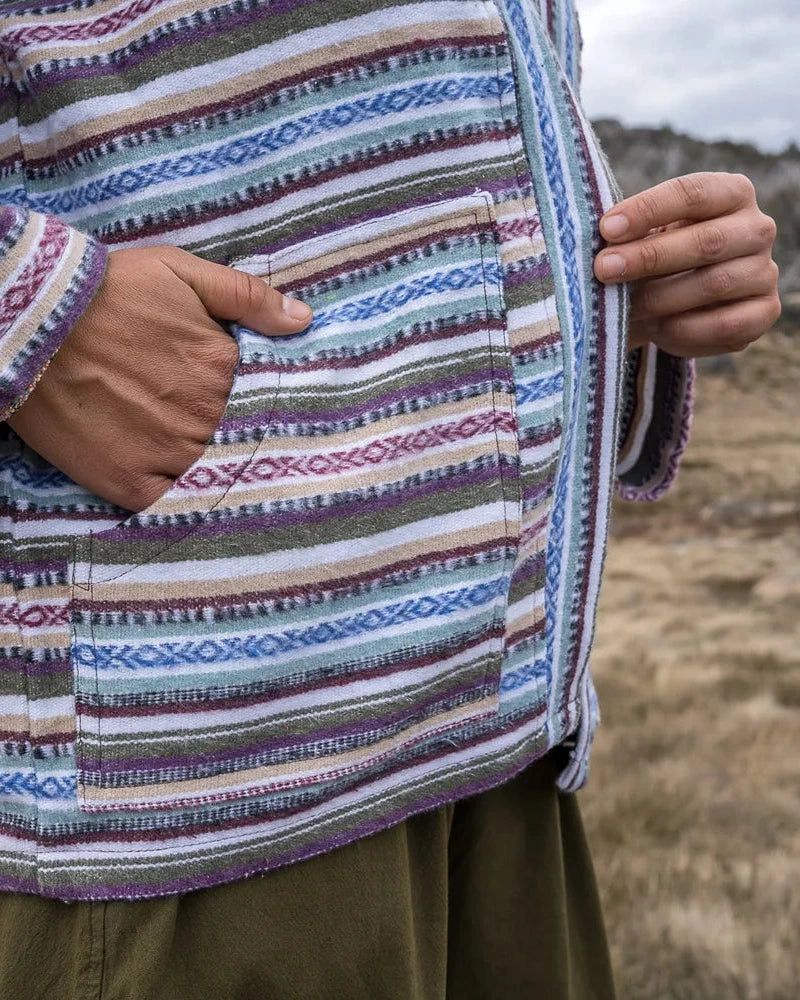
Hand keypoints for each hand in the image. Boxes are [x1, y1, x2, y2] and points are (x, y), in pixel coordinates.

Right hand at [7, 246, 311, 511]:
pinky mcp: (129, 481)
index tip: (207, 383)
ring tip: (155, 429)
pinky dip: (164, 488)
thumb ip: (246, 297)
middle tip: (172, 403)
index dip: (230, 389)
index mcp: (221, 365)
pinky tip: (148, 464)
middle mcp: (203, 413)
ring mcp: (167, 451)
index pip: (250, 391)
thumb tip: (303, 320)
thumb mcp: (180, 274)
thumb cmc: (106, 292)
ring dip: (189, 454)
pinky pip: (166, 498)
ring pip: (201, 464)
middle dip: (209, 419)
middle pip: (225, 429)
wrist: (28, 322)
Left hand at [593, 172, 779, 354]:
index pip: (693, 193)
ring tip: (626, 307)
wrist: (677, 302)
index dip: (648, 210)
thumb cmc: (656, 258)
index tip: (607, 229)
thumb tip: (604, 240)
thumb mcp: (644, 237)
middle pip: (708, 241)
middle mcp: (757, 229)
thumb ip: (630, 235)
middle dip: (649, 256)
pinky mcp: (764, 312)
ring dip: (662, 298)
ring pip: (715, 284)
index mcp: (731, 194)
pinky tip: (656, 329)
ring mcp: (765, 271)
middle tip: (604, 269)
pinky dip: (684, 330)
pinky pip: (725, 324)